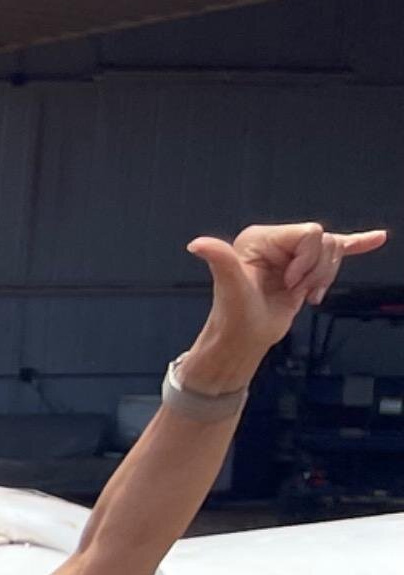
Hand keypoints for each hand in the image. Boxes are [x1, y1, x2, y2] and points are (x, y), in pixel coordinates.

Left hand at [183, 222, 386, 385]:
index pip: (311, 233)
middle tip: (293, 290)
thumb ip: (220, 260)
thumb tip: (197, 244)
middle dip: (316, 270)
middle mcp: (277, 241)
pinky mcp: (305, 269)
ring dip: (324, 278)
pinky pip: (339, 250)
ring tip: (301, 294)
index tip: (288, 282)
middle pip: (325, 242)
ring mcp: (292, 255)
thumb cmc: (235, 317)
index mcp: (260, 238)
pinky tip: (378, 238)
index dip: (308, 260)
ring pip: (333, 253)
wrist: (244, 341)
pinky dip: (358, 243)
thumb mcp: (231, 287)